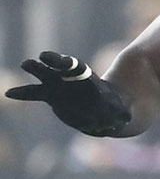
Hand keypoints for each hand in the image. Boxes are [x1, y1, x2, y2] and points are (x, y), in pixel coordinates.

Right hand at [5, 51, 130, 136]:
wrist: (104, 109)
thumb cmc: (113, 108)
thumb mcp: (121, 111)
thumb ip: (121, 113)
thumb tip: (128, 119)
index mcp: (88, 81)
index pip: (75, 69)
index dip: (66, 64)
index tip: (58, 60)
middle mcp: (74, 80)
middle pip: (58, 70)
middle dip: (48, 66)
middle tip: (35, 61)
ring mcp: (61, 86)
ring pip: (45, 77)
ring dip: (37, 71)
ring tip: (25, 63)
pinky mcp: (52, 96)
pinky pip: (35, 93)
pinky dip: (23, 93)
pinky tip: (8, 93)